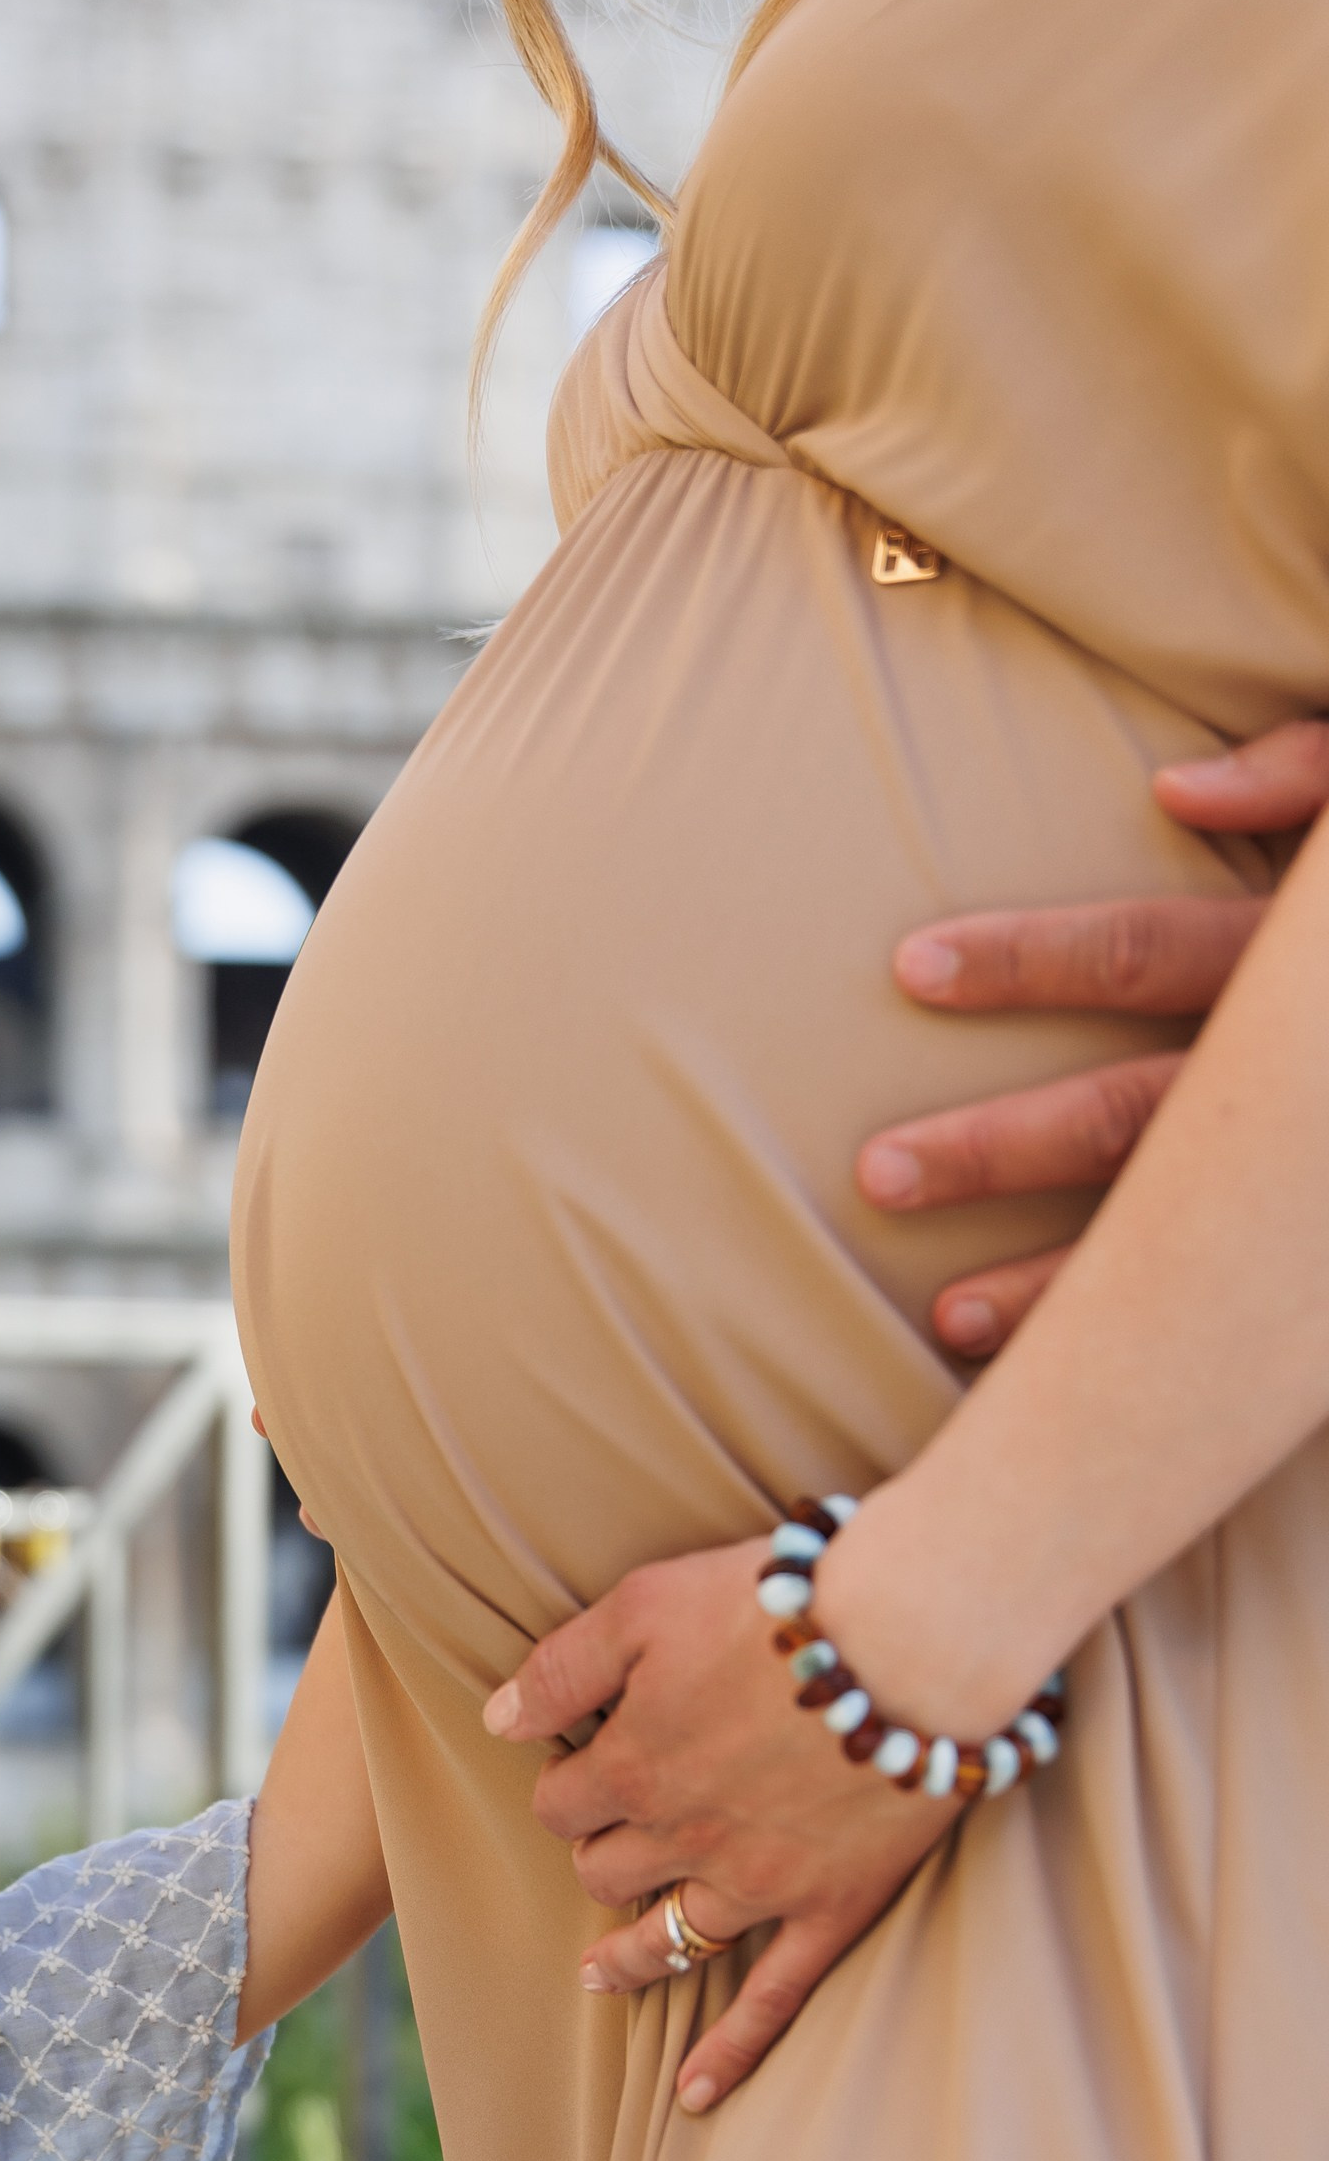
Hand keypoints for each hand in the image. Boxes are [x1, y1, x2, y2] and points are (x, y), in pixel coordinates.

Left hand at [485, 1542, 957, 2112]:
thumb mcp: (644, 1604)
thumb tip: (497, 1718)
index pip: (558, 1801)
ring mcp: (759, 1883)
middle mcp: (683, 1836)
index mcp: (631, 1764)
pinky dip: (731, 2049)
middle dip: (595, 1854)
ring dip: (628, 1957)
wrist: (911, 1634)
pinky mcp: (833, 1905)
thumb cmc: (777, 1601)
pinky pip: (773, 1998)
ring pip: (669, 1938)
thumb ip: (562, 1667)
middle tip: (608, 1837)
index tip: (582, 1763)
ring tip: (600, 1975)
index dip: (562, 1782)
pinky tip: (696, 2093)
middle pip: (604, 1870)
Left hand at [861, 718, 1328, 1356]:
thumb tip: (1177, 783)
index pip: (1147, 953)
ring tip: (946, 1320)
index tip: (909, 971)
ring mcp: (1322, 1174)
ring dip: (1064, 1284)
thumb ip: (1313, 767)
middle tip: (877, 1174)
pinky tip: (1105, 1393)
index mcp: (1308, 963)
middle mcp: (1311, 1071)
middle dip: (1000, 1150)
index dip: (1028, 960)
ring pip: (1186, 1236)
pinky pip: (1261, 1313)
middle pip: (1135, 1113)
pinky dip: (1179, 1352)